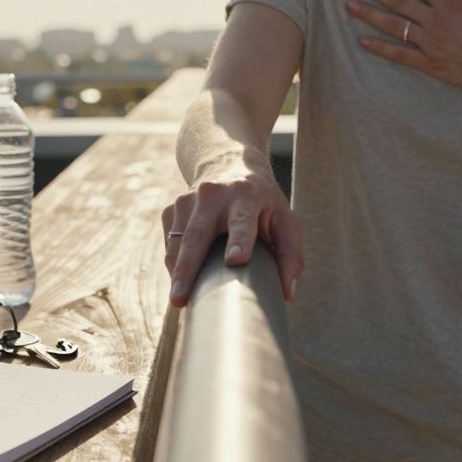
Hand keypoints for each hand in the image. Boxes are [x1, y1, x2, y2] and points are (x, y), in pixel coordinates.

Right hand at [160, 168, 303, 307]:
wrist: (227, 162)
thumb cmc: (262, 202)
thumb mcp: (284, 218)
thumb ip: (290, 253)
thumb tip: (287, 293)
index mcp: (246, 195)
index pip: (242, 221)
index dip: (239, 240)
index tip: (235, 260)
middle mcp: (213, 194)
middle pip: (197, 234)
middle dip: (188, 267)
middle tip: (181, 298)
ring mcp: (187, 200)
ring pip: (178, 242)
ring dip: (177, 272)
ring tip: (179, 300)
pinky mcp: (172, 209)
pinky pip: (170, 244)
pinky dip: (174, 265)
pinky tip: (182, 280)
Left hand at [345, 0, 461, 97]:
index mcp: (451, 3)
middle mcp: (437, 21)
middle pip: (398, 2)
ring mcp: (432, 44)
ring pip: (395, 26)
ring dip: (370, 15)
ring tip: (349, 5)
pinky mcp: (432, 65)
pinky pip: (401, 56)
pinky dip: (381, 48)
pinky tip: (363, 42)